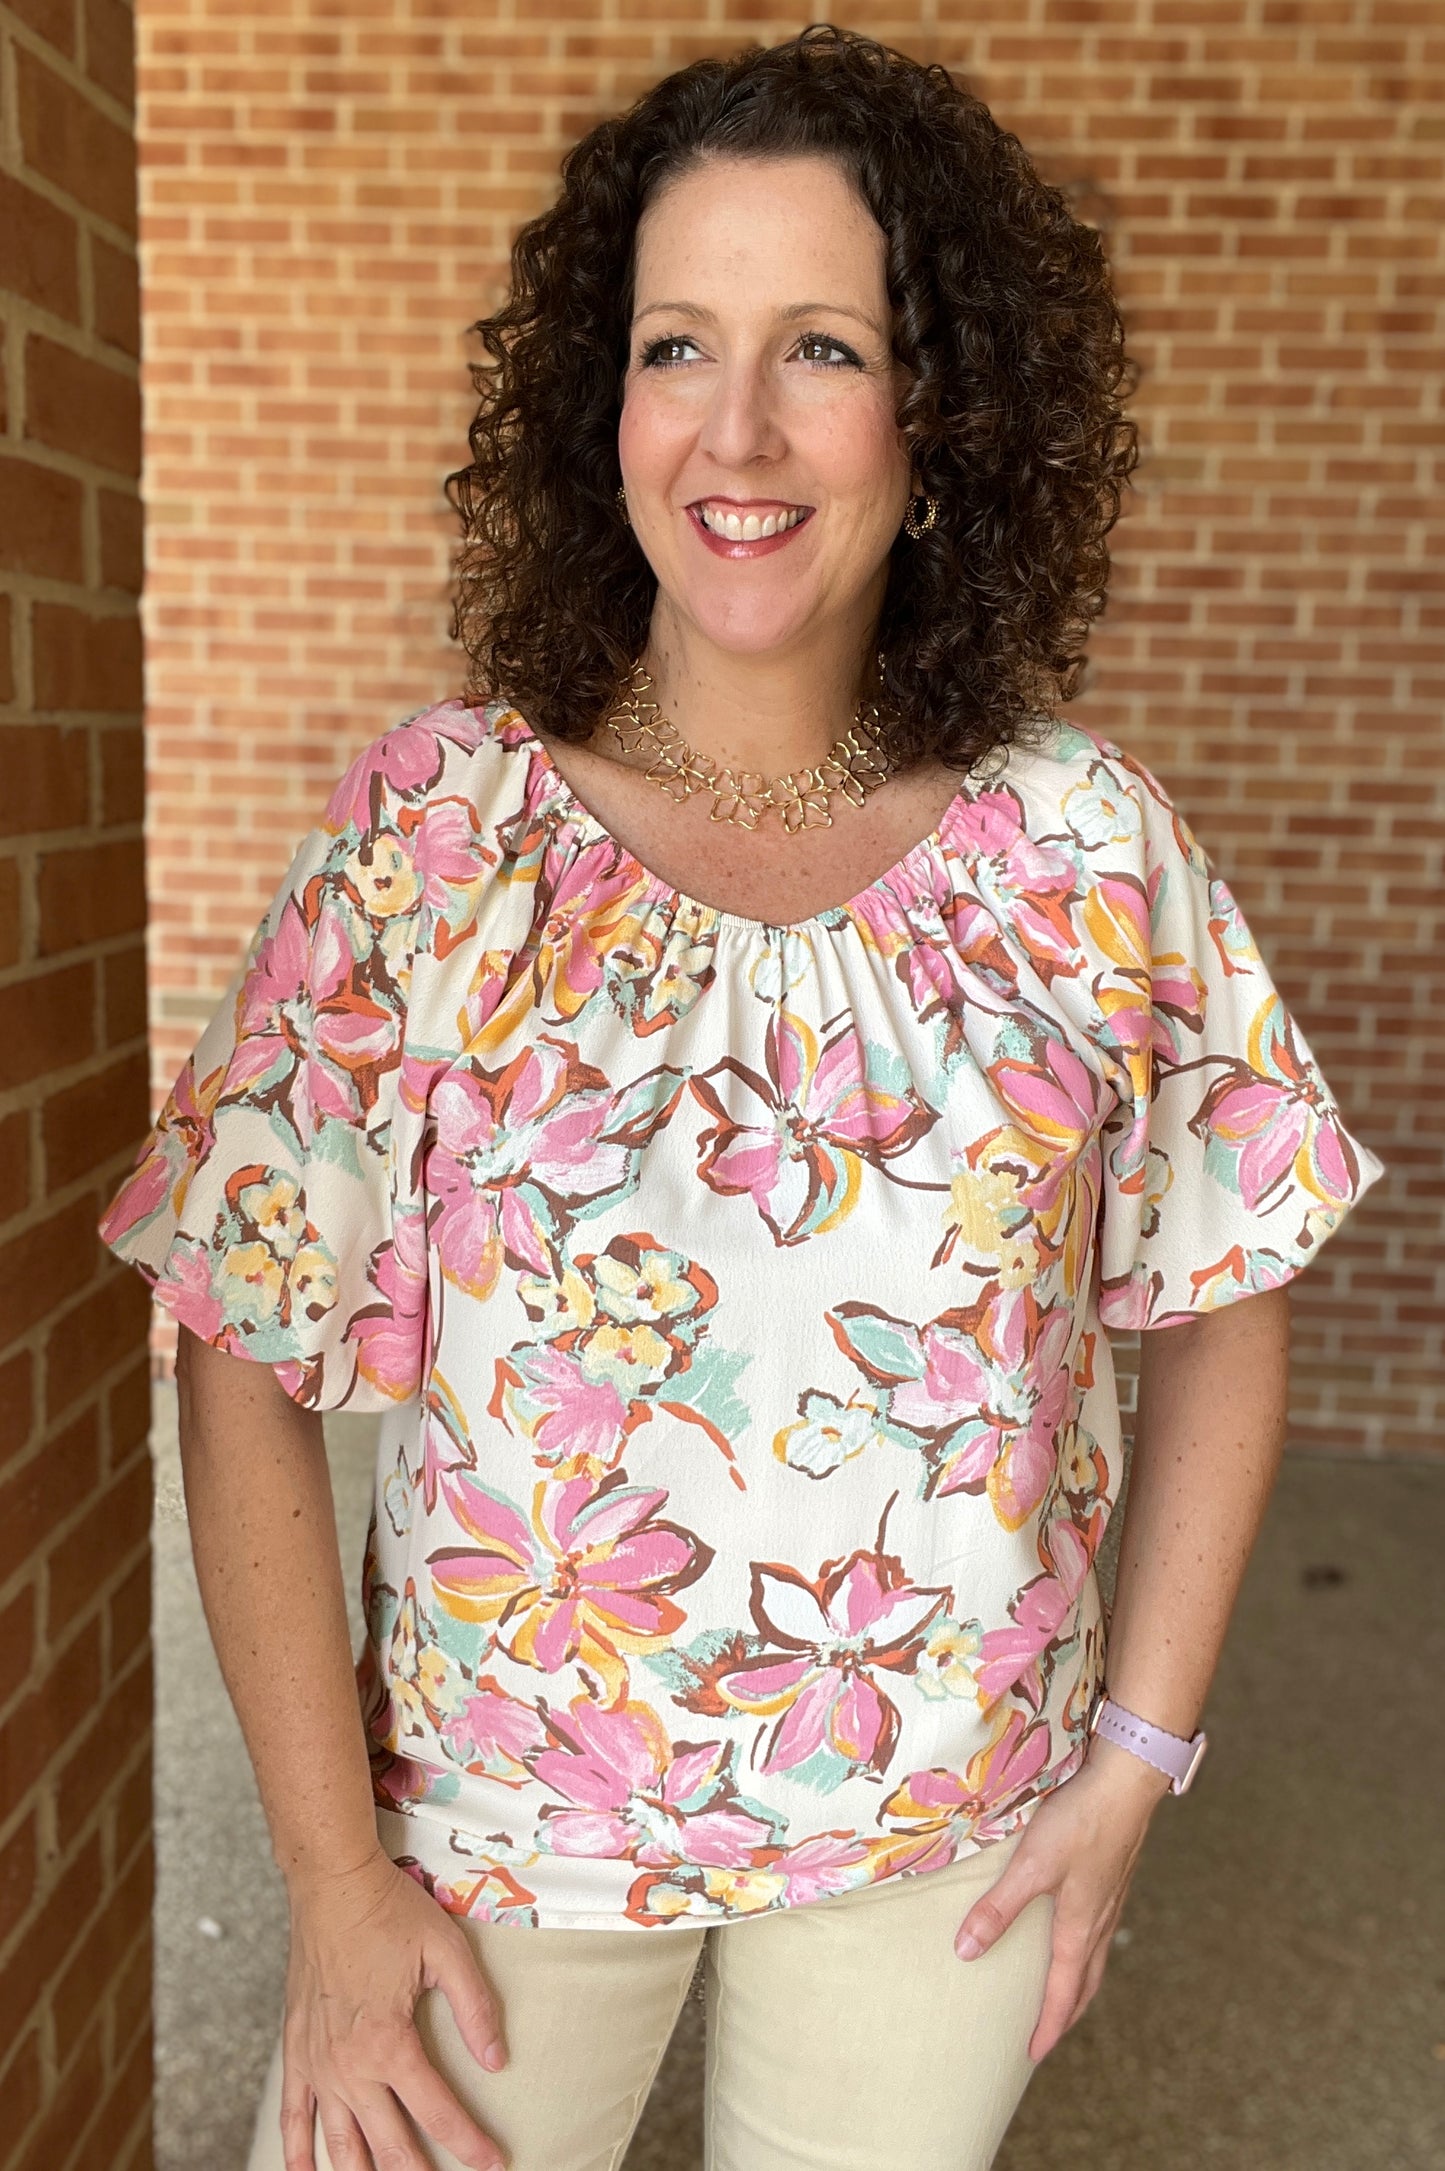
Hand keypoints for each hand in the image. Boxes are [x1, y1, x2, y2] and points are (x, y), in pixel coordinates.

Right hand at [278, 1849, 508, 2170]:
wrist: (332, 1885)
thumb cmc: (389, 1911)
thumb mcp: (447, 1951)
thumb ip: (475, 2009)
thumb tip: (497, 2060)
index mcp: (389, 2043)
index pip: (439, 2112)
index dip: (471, 2144)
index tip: (494, 2164)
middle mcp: (348, 2066)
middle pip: (389, 2145)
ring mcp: (316, 2064)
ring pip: (340, 2145)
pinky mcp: (295, 2053)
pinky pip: (292, 2118)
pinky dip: (299, 2154)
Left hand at [953, 1740, 1170, 2063]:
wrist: (1126, 1781)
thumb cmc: (1080, 1822)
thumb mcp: (1032, 1866)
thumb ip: (999, 1908)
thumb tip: (966, 1953)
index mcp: (1081, 1928)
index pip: (1064, 1992)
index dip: (1048, 2026)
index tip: (1032, 2054)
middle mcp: (1100, 1920)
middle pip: (1086, 1982)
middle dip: (1068, 2011)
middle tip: (1048, 2034)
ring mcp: (1110, 1897)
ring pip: (1095, 1954)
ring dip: (1079, 1980)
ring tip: (1061, 1989)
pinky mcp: (1112, 1874)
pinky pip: (1099, 1927)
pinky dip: (1085, 1947)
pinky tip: (1075, 1927)